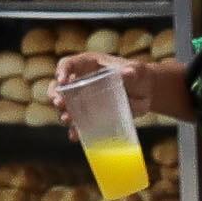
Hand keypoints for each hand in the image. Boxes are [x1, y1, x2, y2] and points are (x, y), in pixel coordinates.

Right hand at [62, 50, 192, 122]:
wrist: (145, 92)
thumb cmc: (138, 74)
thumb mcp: (136, 70)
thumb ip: (132, 71)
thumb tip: (129, 73)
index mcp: (87, 65)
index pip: (68, 64)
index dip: (61, 71)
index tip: (62, 81)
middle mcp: (80, 81)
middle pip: (59, 87)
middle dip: (55, 95)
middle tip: (60, 103)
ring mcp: (83, 99)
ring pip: (66, 107)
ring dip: (63, 114)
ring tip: (68, 120)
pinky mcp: (89, 115)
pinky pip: (77, 123)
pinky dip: (75, 130)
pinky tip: (75, 136)